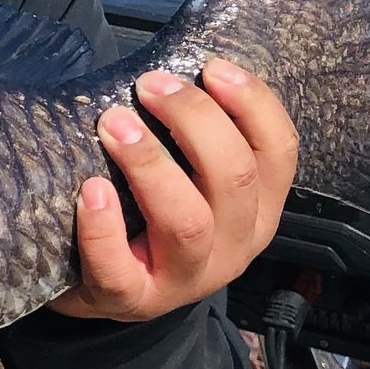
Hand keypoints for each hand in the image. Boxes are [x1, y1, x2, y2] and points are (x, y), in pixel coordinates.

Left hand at [49, 57, 297, 322]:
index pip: (279, 152)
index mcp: (257, 207)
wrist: (106, 288)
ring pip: (187, 221)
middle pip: (234, 176)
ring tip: (112, 125)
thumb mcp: (190, 177)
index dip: (253, 104)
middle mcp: (234, 245)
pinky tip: (90, 192)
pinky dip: (103, 229)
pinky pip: (120, 270)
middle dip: (193, 119)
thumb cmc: (148, 215)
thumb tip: (172, 70)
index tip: (212, 68)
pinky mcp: (133, 301)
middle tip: (148, 86)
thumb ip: (194, 136)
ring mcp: (186, 279)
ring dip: (150, 164)